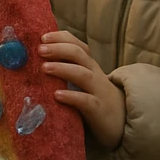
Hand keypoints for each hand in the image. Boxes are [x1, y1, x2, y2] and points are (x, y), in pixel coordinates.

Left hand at [39, 30, 125, 150]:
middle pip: (79, 54)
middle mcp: (94, 73)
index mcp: (89, 65)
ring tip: (44, 68)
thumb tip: (37, 61)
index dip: (60, 38)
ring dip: (62, 69)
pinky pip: (86, 101)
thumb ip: (67, 70)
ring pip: (82, 74)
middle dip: (58, 49)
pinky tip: (56, 95)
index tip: (42, 37)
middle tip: (40, 50)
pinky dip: (71, 96)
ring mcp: (98, 91)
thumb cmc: (95, 98)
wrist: (122, 122)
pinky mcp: (99, 110)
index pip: (77, 44)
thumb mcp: (83, 81)